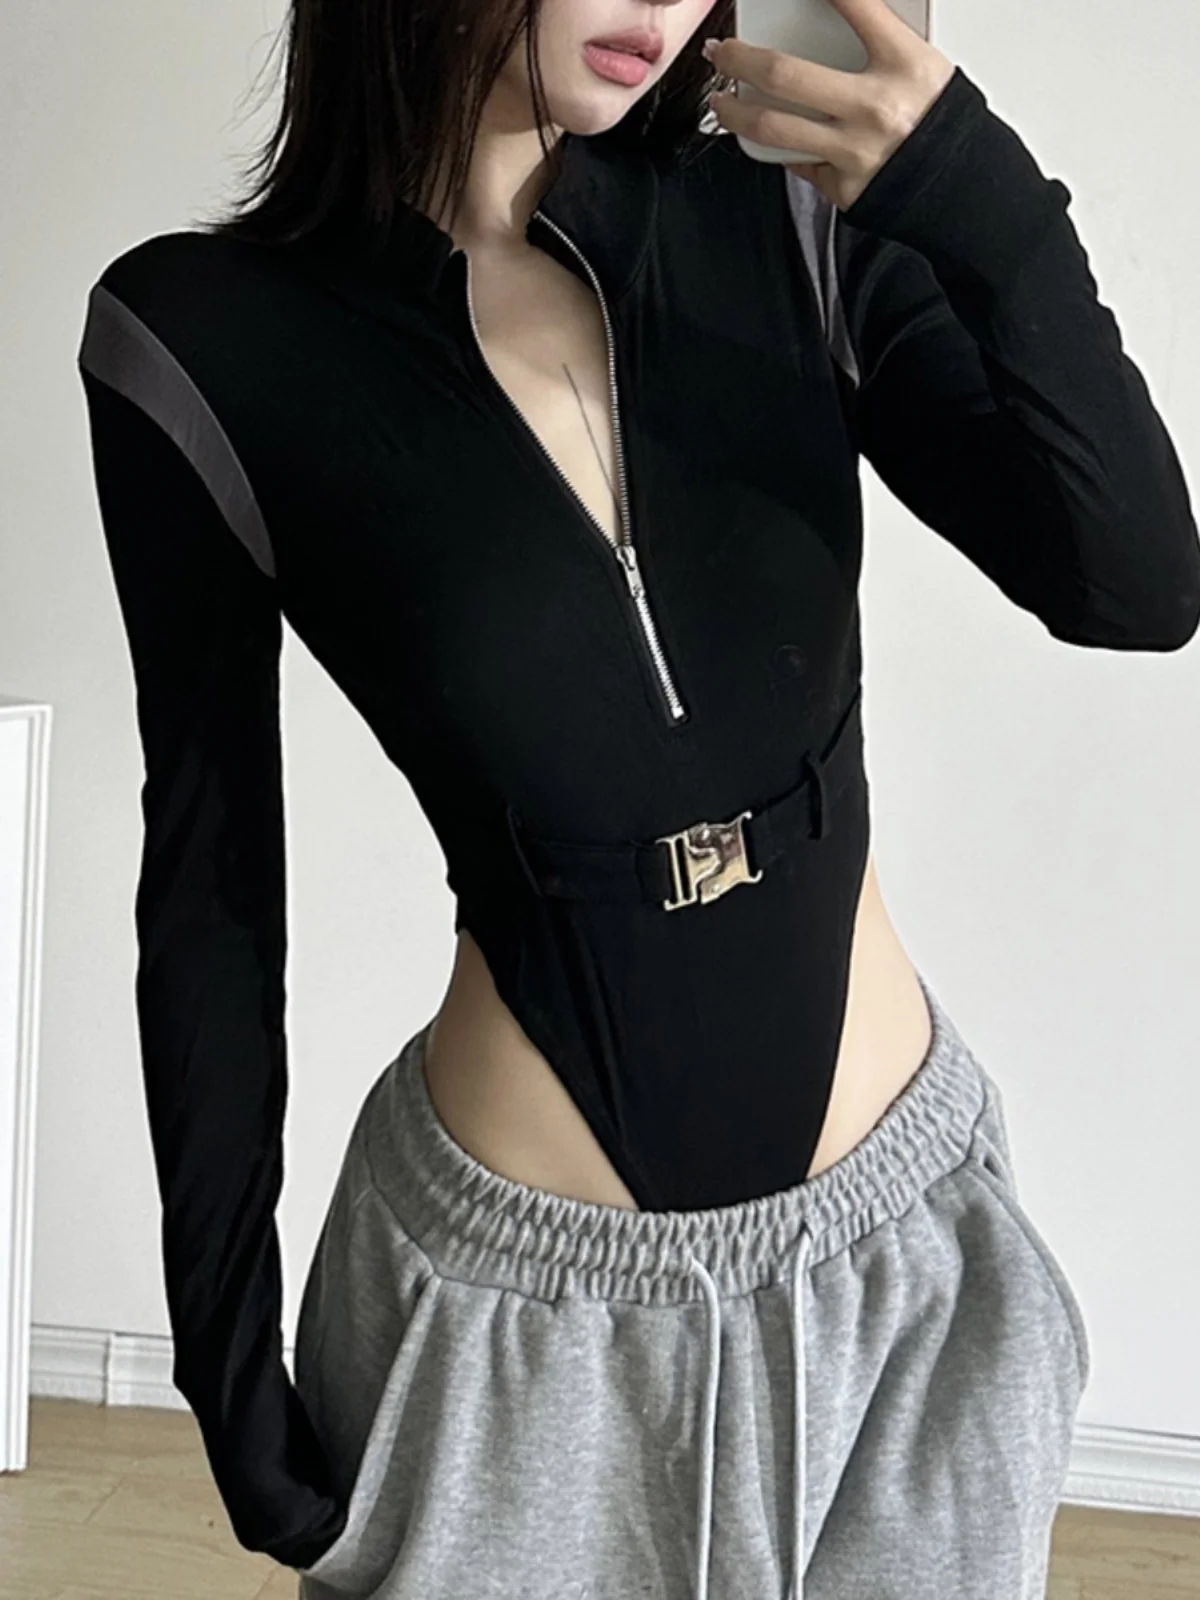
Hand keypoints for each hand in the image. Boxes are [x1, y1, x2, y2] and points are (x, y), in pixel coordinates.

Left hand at [702, 0, 955, 209]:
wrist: (959, 186)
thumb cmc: (938, 121)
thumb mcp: (923, 66)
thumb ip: (878, 41)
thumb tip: (831, 14)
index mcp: (905, 64)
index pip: (856, 6)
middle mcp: (875, 107)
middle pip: (785, 74)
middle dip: (739, 58)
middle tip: (722, 51)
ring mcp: (854, 150)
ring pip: (773, 128)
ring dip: (734, 113)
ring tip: (721, 101)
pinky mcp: (842, 186)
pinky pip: (796, 162)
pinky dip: (779, 149)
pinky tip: (766, 136)